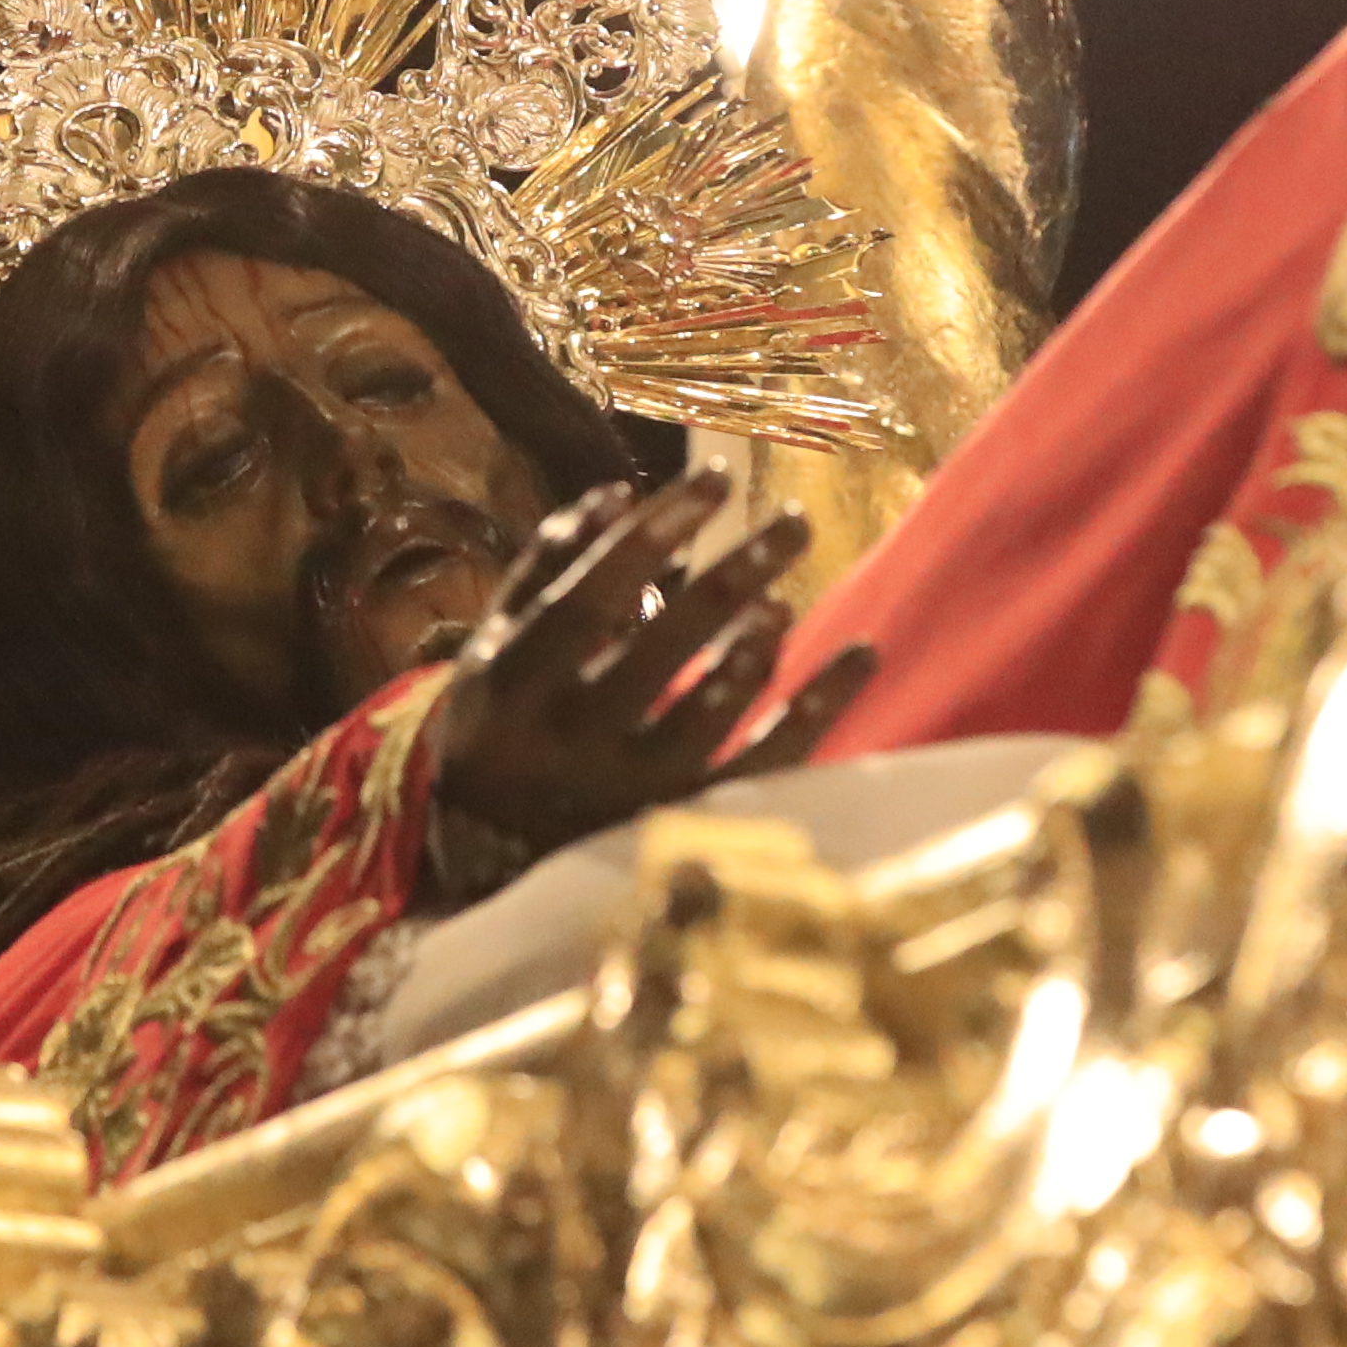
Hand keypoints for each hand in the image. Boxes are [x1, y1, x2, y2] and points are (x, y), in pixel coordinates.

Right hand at [429, 474, 883, 853]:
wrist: (485, 868)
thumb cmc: (498, 734)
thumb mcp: (492, 652)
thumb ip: (540, 572)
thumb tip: (614, 494)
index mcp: (514, 680)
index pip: (595, 591)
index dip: (658, 530)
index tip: (718, 478)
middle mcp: (569, 735)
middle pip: (670, 640)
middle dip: (738, 570)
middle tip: (795, 520)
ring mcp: (628, 787)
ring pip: (712, 706)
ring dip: (759, 643)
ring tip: (784, 602)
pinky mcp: (679, 823)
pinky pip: (763, 763)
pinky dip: (818, 706)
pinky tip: (861, 654)